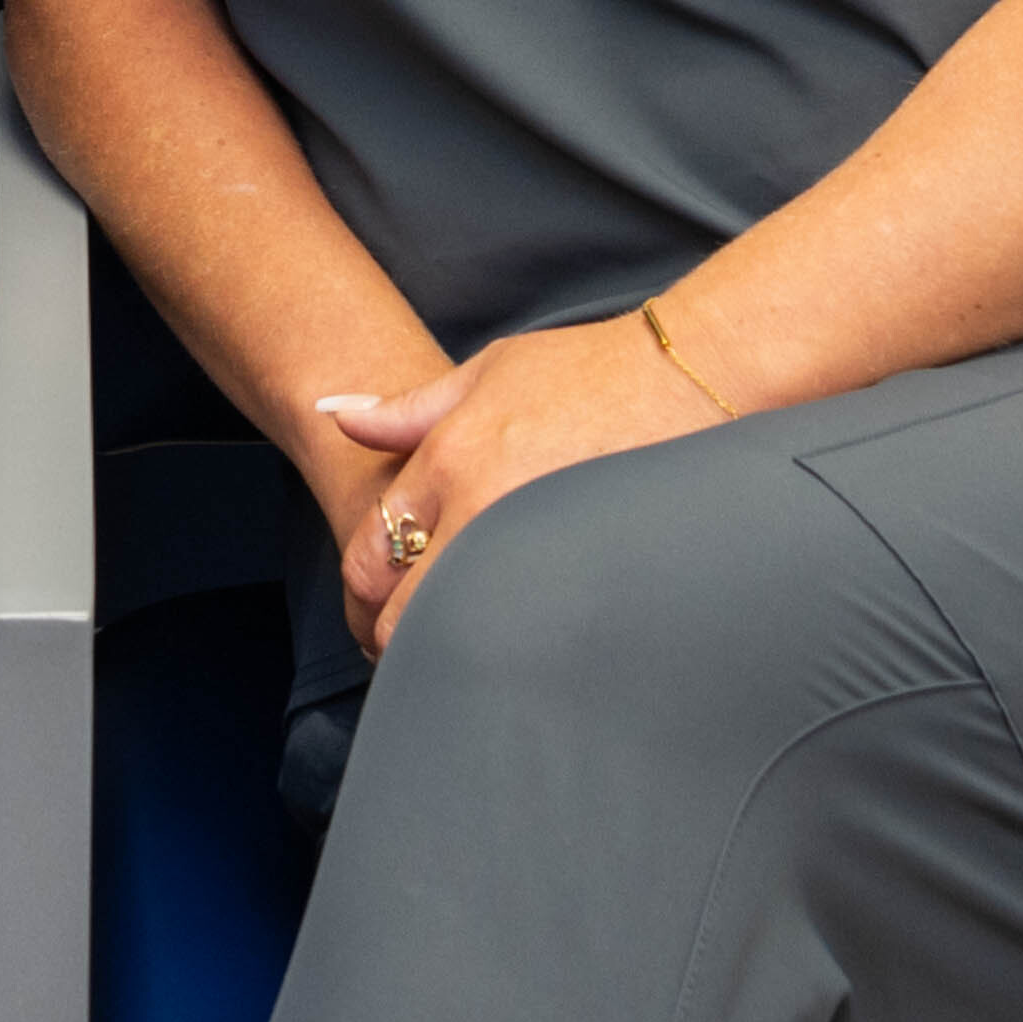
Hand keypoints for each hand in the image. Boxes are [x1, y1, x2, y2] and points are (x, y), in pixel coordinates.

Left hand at [312, 309, 725, 653]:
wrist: (688, 377)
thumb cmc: (589, 369)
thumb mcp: (488, 372)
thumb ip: (406, 410)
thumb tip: (334, 411)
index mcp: (449, 460)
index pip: (369, 556)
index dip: (368, 589)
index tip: (386, 597)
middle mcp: (481, 510)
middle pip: (404, 617)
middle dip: (399, 636)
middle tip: (420, 640)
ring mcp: (534, 549)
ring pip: (462, 640)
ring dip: (453, 652)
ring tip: (469, 648)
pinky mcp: (586, 579)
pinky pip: (530, 640)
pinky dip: (516, 651)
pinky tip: (525, 644)